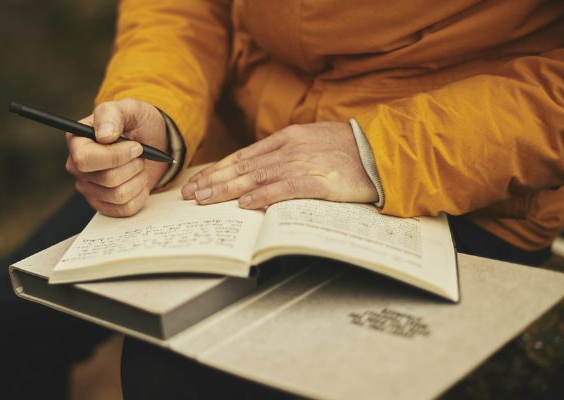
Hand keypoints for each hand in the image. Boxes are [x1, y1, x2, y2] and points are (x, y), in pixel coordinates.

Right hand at [65, 98, 168, 216]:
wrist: (153, 141)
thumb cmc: (137, 123)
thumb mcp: (129, 109)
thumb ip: (112, 114)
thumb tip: (104, 135)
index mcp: (77, 141)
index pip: (85, 160)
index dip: (115, 156)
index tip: (136, 146)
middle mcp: (78, 167)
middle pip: (107, 179)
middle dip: (133, 166)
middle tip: (140, 154)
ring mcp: (89, 188)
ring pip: (119, 195)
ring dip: (139, 179)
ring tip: (139, 166)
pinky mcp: (103, 204)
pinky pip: (125, 209)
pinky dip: (140, 194)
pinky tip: (139, 180)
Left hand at [181, 122, 377, 207]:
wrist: (384, 150)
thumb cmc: (350, 149)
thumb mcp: (313, 142)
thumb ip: (287, 153)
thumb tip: (261, 169)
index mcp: (287, 138)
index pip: (243, 156)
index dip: (218, 169)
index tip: (199, 181)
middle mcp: (289, 149)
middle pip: (242, 167)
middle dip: (213, 181)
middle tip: (190, 194)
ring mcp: (303, 163)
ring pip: (255, 178)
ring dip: (227, 190)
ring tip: (205, 199)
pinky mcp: (318, 181)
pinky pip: (284, 189)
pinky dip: (262, 196)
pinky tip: (244, 204)